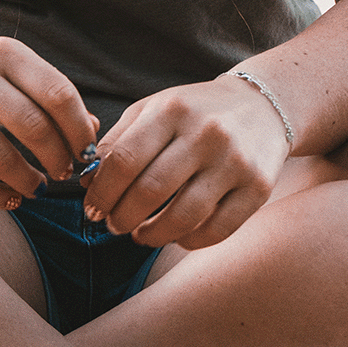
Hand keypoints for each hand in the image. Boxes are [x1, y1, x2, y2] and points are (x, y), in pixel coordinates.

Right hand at [0, 34, 98, 210]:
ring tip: (37, 186)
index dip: (79, 129)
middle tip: (64, 173)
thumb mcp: (8, 66)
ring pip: (2, 158)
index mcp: (4, 52)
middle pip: (35, 127)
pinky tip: (10, 197)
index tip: (86, 151)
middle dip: (58, 158)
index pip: (58, 93)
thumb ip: (47, 94)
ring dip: (29, 181)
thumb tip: (93, 132)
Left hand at [80, 75, 291, 249]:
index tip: (92, 208)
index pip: (124, 159)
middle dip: (121, 217)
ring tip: (139, 234)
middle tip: (112, 224)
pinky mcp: (258, 188)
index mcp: (173, 109)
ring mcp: (235, 162)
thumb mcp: (154, 108)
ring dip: (151, 235)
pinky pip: (216, 231)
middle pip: (150, 191)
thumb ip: (118, 140)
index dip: (101, 191)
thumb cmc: (194, 111)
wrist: (261, 105)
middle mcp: (206, 133)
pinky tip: (175, 235)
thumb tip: (86, 182)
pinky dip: (188, 241)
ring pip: (182, 217)